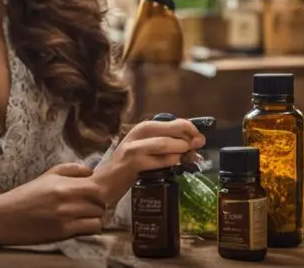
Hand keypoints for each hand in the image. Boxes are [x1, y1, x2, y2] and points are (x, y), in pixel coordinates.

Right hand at [0, 162, 106, 244]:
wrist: (4, 217)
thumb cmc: (25, 196)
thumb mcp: (47, 176)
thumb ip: (71, 170)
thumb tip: (90, 171)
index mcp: (64, 184)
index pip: (98, 187)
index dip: (101, 190)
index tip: (95, 193)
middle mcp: (67, 199)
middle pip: (101, 203)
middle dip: (99, 204)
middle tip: (90, 205)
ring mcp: (66, 217)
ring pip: (98, 217)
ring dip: (94, 217)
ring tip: (83, 216)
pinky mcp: (63, 232)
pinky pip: (90, 229)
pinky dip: (89, 227)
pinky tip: (79, 225)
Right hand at [91, 118, 205, 204]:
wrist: (104, 183)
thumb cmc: (128, 167)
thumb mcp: (148, 151)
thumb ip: (169, 146)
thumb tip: (196, 144)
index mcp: (144, 127)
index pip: (175, 121)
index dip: (191, 129)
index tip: (199, 139)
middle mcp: (139, 133)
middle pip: (173, 128)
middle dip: (190, 137)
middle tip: (198, 147)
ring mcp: (135, 148)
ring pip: (166, 143)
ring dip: (181, 149)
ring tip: (189, 156)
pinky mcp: (134, 163)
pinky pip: (159, 160)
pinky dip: (171, 161)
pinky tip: (177, 163)